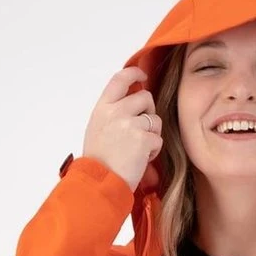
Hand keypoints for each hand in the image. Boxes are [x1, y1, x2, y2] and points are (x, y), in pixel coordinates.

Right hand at [82, 66, 163, 194]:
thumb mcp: (98, 128)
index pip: (120, 79)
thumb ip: (113, 112)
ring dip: (152, 134)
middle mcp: (116, 111)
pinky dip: (153, 151)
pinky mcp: (143, 139)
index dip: (134, 73)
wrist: (99, 182)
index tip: (143, 76)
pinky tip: (140, 160)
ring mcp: (130, 124)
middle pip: (145, 97)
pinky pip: (158, 139)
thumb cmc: (98, 161)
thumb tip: (130, 103)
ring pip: (155, 119)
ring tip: (138, 150)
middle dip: (149, 112)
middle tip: (142, 130)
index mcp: (103, 108)